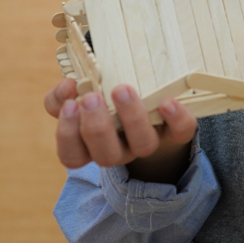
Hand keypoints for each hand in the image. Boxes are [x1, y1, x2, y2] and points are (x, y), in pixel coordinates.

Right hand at [43, 77, 197, 184]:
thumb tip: (67, 86)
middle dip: (96, 128)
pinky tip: (166, 101)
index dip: (68, 135)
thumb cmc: (103, 101)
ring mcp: (148, 143)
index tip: (70, 105)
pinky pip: (181, 132)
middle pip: (107, 156)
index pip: (73, 156)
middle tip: (90, 98)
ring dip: (132, 118)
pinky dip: (176, 119)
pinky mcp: (176, 132)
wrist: (145, 103)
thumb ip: (63, 95)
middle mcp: (119, 150)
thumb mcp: (79, 97)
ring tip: (121, 89)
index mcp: (91, 145)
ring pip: (143, 145)